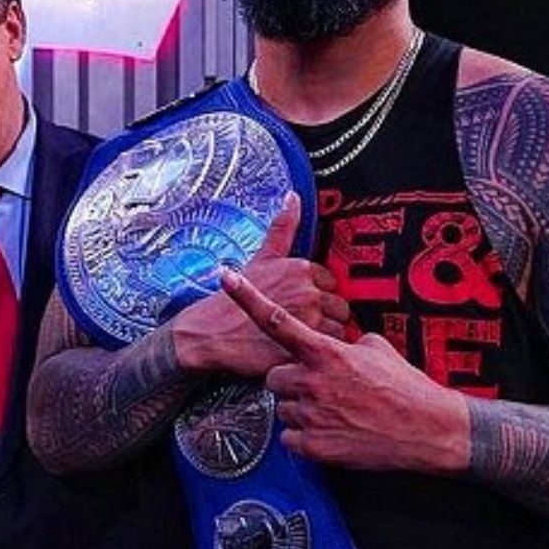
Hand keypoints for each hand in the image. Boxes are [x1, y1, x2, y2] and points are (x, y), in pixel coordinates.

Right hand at [171, 193, 350, 378]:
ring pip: (338, 330)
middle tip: (300, 324)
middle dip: (325, 317)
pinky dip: (319, 352)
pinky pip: (328, 350)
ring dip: (325, 336)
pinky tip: (302, 351)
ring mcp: (307, 320)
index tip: (299, 305)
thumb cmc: (231, 299)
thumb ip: (282, 228)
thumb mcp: (260, 258)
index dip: (318, 297)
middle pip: (340, 308)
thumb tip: (293, 196)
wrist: (208, 334)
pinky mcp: (303, 346)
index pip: (331, 284)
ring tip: (301, 338)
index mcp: (300, 268)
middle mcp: (308, 291)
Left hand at [221, 268, 469, 473]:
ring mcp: (310, 414)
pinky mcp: (312, 446)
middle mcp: (311, 380)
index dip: (247, 297)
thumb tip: (334, 339)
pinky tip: (333, 433)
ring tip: (337, 412)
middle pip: (273, 377)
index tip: (226, 277)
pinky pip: (289, 437)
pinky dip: (305, 437)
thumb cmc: (406, 387)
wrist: (429, 429)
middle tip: (321, 388)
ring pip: (283, 409)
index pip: (275, 320)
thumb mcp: (376, 350)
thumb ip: (343, 342)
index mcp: (325, 352)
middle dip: (291, 381)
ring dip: (302, 410)